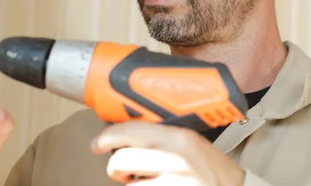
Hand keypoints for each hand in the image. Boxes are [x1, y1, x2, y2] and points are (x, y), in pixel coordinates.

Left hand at [90, 122, 244, 185]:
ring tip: (150, 185)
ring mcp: (173, 185)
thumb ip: (163, 138)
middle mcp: (175, 160)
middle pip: (121, 160)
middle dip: (117, 168)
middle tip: (126, 172)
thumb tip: (125, 137)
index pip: (132, 130)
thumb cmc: (212, 171)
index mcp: (180, 138)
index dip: (108, 136)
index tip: (97, 143)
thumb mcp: (192, 145)